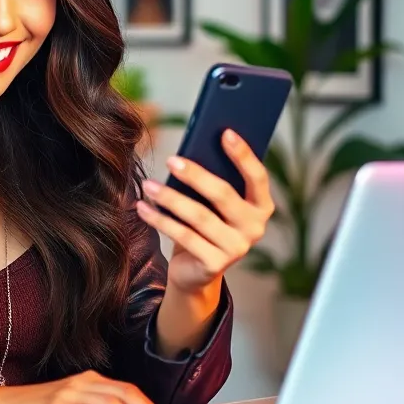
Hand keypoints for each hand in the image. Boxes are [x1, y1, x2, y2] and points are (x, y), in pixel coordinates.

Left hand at [136, 129, 273, 295]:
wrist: (194, 271)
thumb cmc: (204, 226)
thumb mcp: (212, 203)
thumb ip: (212, 181)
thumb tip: (190, 152)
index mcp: (261, 207)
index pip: (258, 177)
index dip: (244, 155)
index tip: (225, 132)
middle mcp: (255, 229)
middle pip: (223, 195)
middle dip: (195, 175)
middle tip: (171, 160)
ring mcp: (237, 248)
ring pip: (199, 216)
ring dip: (170, 198)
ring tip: (148, 185)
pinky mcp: (215, 265)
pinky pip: (184, 236)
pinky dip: (160, 219)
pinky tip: (142, 207)